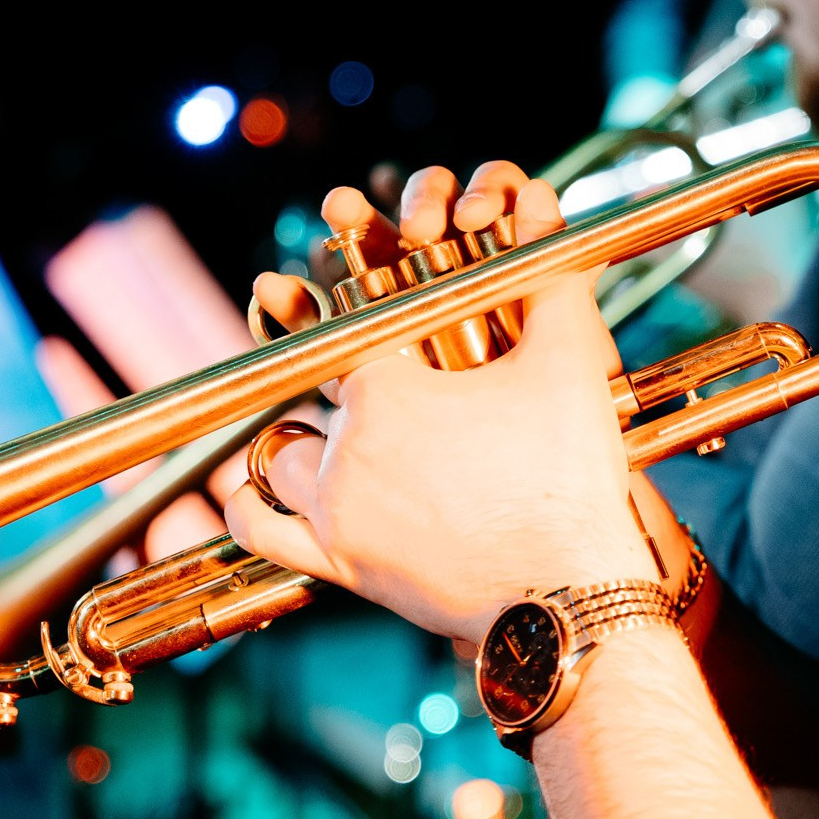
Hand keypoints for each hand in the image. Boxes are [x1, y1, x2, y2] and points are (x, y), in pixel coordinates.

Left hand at [226, 163, 653, 643]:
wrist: (567, 597)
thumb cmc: (567, 479)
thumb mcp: (568, 367)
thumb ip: (554, 286)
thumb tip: (551, 222)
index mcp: (385, 387)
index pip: (346, 323)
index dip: (357, 310)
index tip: (363, 308)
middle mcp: (343, 447)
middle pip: (316, 389)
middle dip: (343, 376)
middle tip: (381, 379)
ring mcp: (334, 512)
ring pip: (280, 454)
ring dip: (299, 436)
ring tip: (337, 430)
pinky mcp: (339, 568)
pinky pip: (263, 531)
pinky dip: (249, 505)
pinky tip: (255, 490)